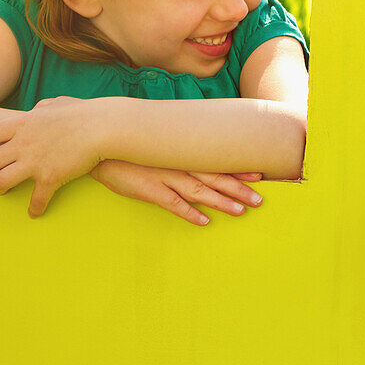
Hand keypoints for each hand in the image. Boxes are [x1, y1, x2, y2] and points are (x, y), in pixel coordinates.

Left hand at [0, 96, 104, 216]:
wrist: (102, 127)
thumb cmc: (83, 112)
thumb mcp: (55, 104)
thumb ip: (40, 109)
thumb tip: (35, 111)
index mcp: (21, 125)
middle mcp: (21, 144)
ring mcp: (34, 162)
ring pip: (2, 182)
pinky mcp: (50, 177)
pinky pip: (36, 199)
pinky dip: (34, 208)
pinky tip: (34, 212)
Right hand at [91, 160, 262, 225]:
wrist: (105, 144)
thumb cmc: (136, 144)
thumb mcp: (162, 142)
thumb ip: (181, 147)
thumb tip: (201, 149)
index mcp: (185, 153)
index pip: (217, 161)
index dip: (239, 169)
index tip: (260, 174)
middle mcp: (180, 164)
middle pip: (215, 177)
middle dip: (239, 189)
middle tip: (260, 199)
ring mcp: (165, 176)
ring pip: (199, 190)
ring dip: (221, 202)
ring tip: (241, 211)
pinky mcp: (150, 189)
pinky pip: (173, 203)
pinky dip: (189, 212)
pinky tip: (205, 221)